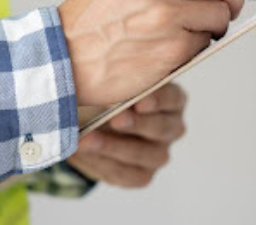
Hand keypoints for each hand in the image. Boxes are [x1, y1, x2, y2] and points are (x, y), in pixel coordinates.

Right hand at [59, 0, 243, 105]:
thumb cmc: (95, 12)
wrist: (65, 54)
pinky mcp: (170, 47)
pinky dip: (195, 45)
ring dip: (212, 23)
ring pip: (220, 11)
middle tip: (226, 3)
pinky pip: (205, 42)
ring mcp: (162, 12)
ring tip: (187, 26)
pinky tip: (168, 43)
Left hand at [67, 84, 187, 187]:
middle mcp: (172, 126)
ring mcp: (159, 153)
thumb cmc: (113, 91)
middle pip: (161, 128)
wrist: (98, 119)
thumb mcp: (116, 81)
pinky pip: (127, 175)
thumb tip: (101, 81)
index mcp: (173, 98)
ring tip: (87, 139)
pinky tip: (83, 151)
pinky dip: (103, 163)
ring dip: (114, 147)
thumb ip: (115, 81)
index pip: (171, 98)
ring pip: (146, 155)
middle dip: (137, 124)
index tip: (140, 101)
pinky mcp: (143, 174)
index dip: (157, 100)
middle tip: (115, 118)